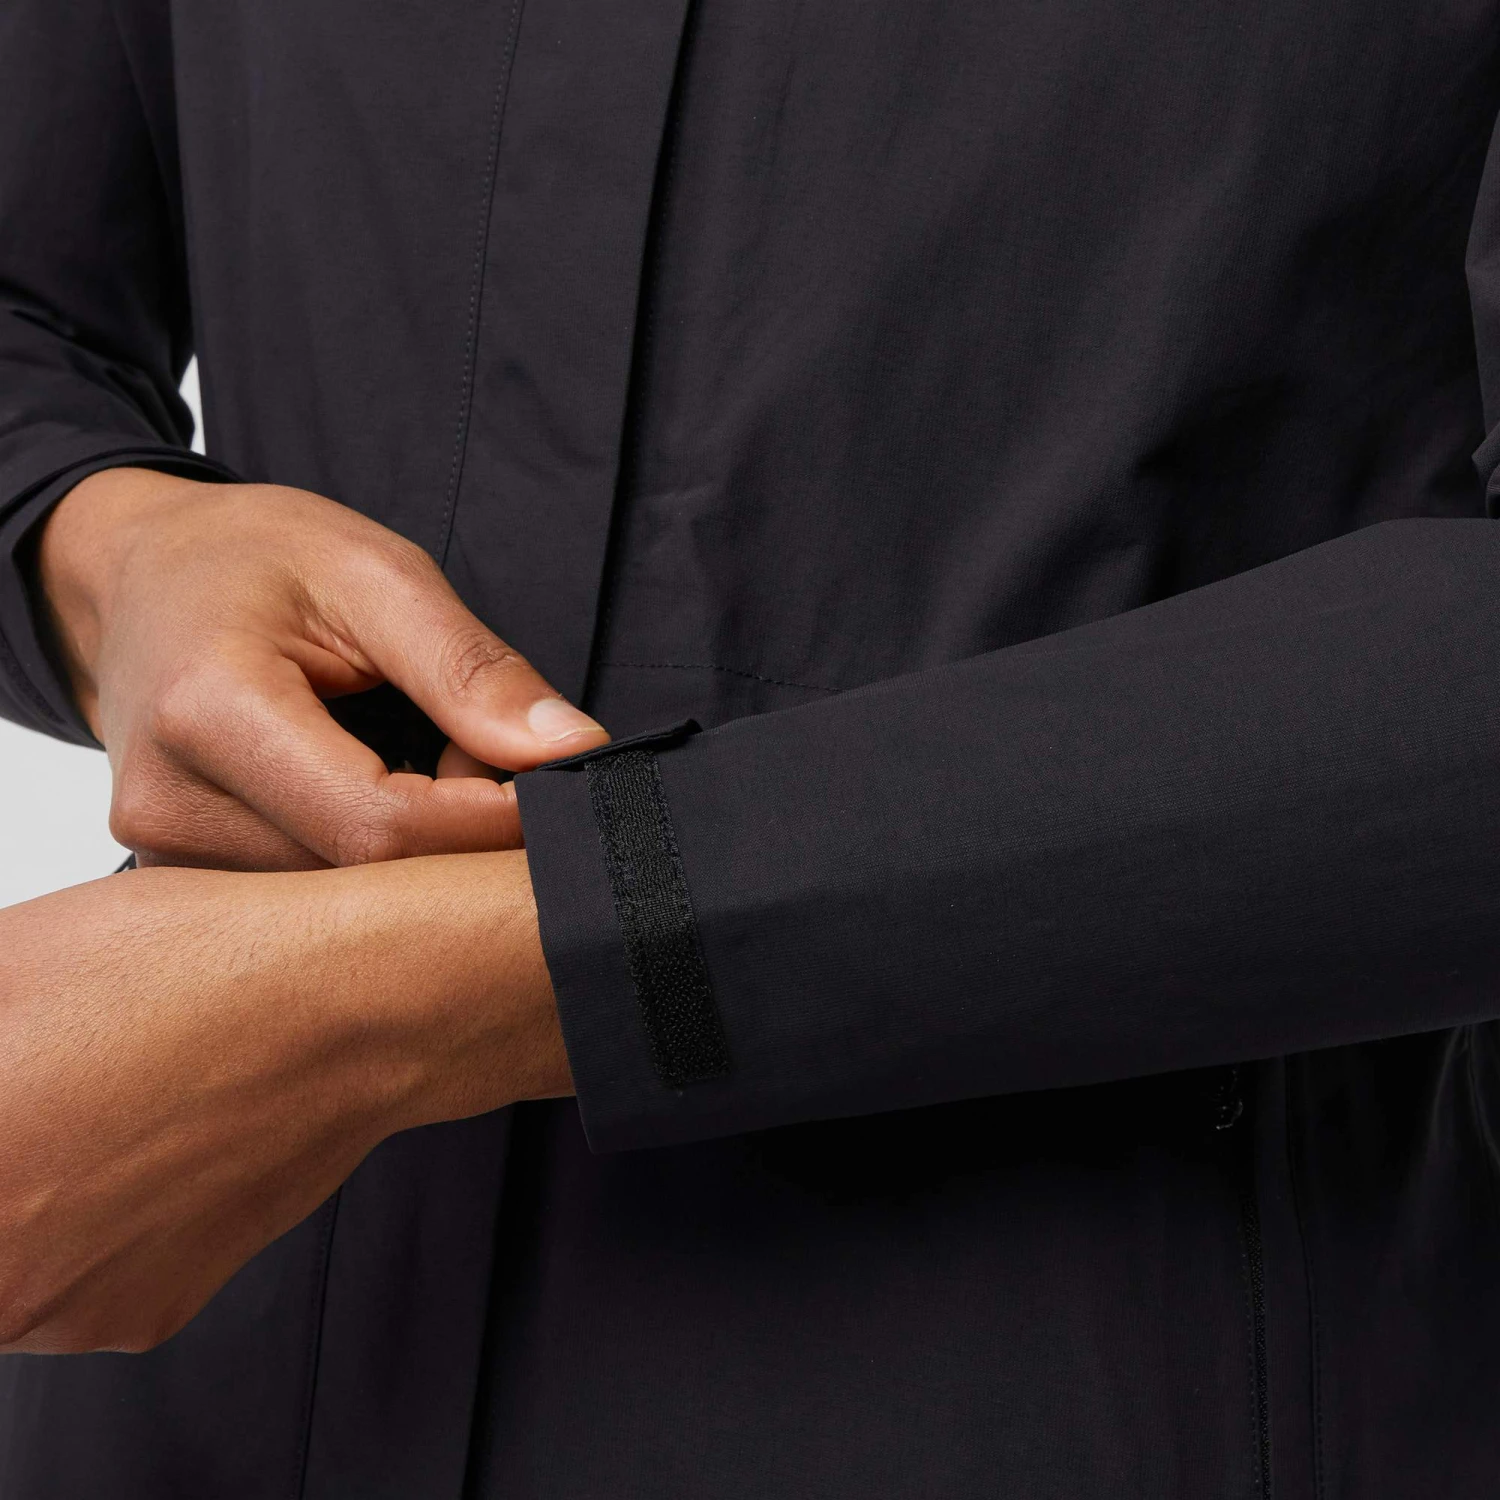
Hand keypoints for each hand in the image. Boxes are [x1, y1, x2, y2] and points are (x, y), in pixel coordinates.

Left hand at [0, 852, 567, 1354]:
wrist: (355, 1007)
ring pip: (5, 1253)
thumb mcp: (4, 962)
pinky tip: (137, 1127)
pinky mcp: (151, 1307)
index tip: (13, 1078)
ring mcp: (73, 1312)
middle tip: (41, 1073)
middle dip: (2, 1145)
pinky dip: (83, 1214)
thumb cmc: (195, 970)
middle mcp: (3, 1283)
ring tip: (88, 1087)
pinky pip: (74, 1273)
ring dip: (16, 1186)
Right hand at [37, 468, 608, 869]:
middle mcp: (172, 804)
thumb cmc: (255, 557)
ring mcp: (164, 852)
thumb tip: (573, 752)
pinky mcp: (180, 876)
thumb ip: (472, 669)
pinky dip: (372, 862)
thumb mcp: (377, 573)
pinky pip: (306, 901)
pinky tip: (385, 797)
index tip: (556, 788)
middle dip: (460, 836)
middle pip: (364, 878)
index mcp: (211, 712)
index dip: (490, 823)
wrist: (140, 574)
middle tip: (489, 762)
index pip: (381, 827)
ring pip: (342, 904)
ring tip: (432, 764)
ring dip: (420, 852)